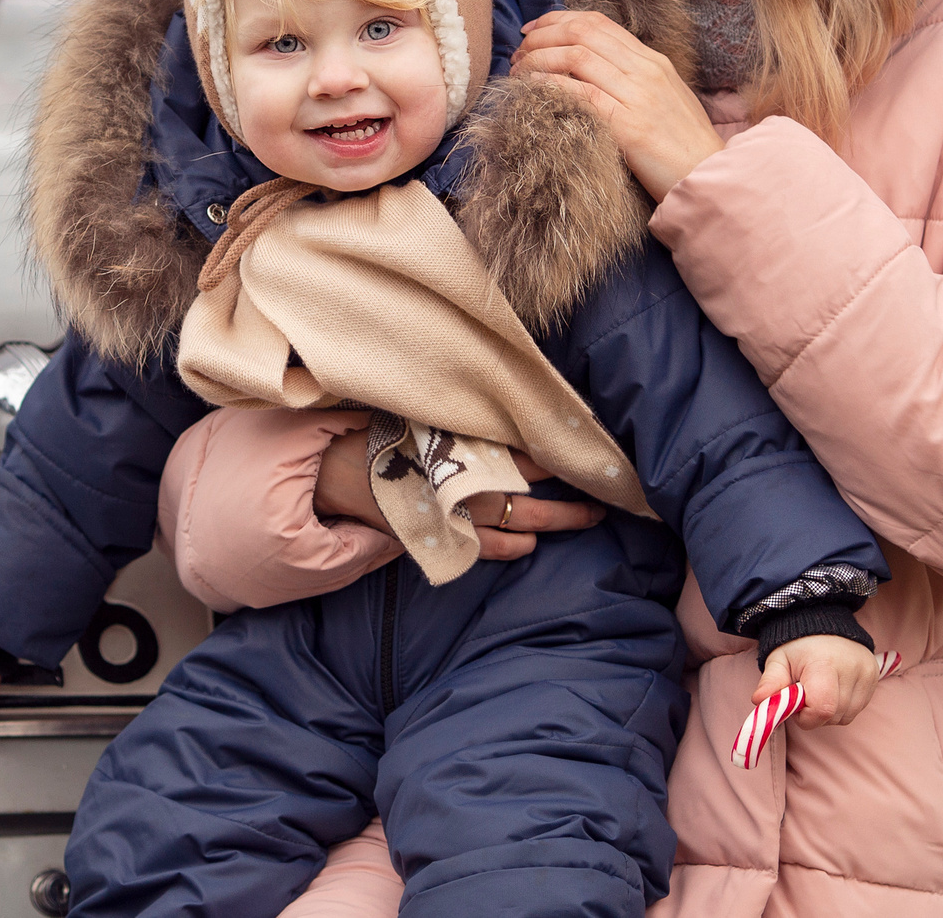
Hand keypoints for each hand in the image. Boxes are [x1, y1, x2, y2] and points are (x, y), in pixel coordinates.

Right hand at [315, 431, 603, 560]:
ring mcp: (453, 511)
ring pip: (513, 520)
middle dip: (568, 499)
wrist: (338, 470)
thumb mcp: (427, 414)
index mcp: (463, 447)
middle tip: (604, 500)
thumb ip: (466, 413)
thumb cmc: (386, 433)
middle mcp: (463, 481)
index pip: (520, 451)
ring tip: (583, 519)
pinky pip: (482, 546)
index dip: (555, 453)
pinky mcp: (439, 533)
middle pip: (528, 492)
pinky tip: (529, 543)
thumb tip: (506, 396)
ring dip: (551, 521)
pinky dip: (509, 546)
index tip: (588, 449)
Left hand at [511, 10, 723, 201]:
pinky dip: (550, 85)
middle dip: (540, 37)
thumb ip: (629, 78)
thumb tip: (585, 67)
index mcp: (653, 61)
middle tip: (518, 53)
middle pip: (581, 33)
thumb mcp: (662, 98)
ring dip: (538, 60)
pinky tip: (531, 89)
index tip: (531, 31)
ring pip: (577, 57)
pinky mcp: (630, 127)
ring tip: (518, 73)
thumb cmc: (681, 145)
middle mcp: (646, 70)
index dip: (556, 20)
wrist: (708, 177)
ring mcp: (639, 96)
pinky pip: (582, 94)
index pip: (597, 23)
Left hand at [755, 635, 880, 727]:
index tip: (795, 706)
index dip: (805, 716)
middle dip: (814, 715)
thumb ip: (770, 682)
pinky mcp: (875, 678)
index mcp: (824, 663)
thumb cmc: (798, 645)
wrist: (824, 623)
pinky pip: (857, 710)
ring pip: (846, 717)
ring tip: (818, 691)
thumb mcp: (778, 660)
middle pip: (833, 716)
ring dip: (829, 713)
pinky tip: (833, 690)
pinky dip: (842, 708)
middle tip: (804, 695)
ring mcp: (867, 674)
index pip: (821, 708)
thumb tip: (759, 701)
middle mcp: (852, 669)